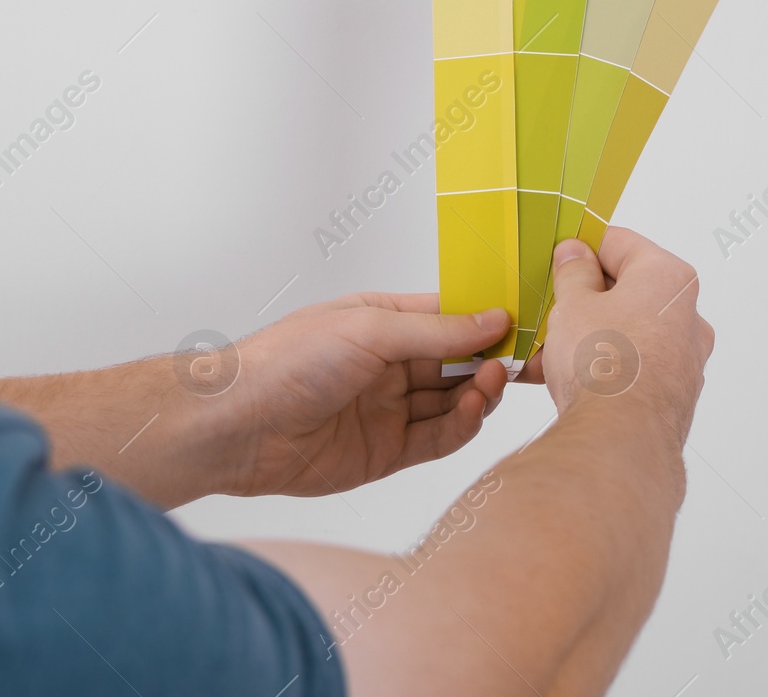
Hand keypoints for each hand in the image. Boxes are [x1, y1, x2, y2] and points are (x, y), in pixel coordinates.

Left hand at [221, 293, 511, 497]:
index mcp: (383, 321)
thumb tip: (493, 319)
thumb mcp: (369, 329)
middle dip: (494, 359)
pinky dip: (462, 426)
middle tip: (530, 358)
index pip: (450, 315)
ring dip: (481, 392)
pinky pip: (438, 439)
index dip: (489, 318)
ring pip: (454, 401)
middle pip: (459, 362)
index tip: (528, 320)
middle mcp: (389, 365)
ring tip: (496, 381)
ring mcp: (389, 410)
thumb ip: (436, 330)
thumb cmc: (288, 360)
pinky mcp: (386, 453)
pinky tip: (474, 409)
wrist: (237, 425)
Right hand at [520, 228, 713, 441]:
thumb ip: (574, 273)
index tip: (557, 260)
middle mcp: (687, 315)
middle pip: (626, 291)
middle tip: (548, 309)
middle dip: (583, 301)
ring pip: (626, 334)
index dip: (582, 249)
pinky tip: (562, 381)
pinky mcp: (674, 395)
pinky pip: (632, 368)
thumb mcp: (572, 304)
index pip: (619, 243)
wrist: (620, 439)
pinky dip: (601, 368)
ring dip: (587, 337)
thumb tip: (576, 255)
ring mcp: (685, 359)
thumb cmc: (602, 362)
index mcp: (668, 277)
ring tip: (544, 353)